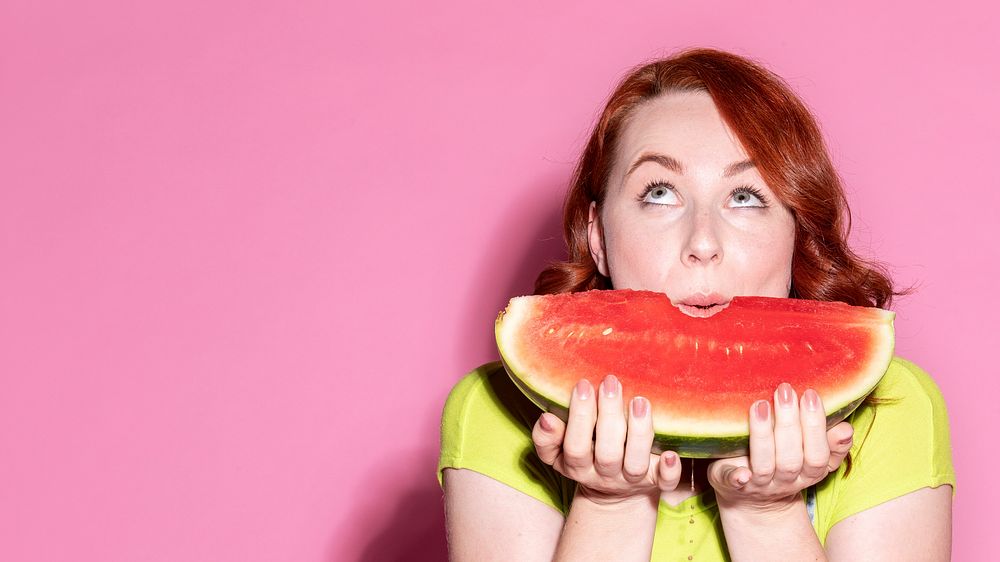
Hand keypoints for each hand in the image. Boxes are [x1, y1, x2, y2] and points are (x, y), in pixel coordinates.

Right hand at [531, 375, 683, 504]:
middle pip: (607, 454)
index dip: (579, 418)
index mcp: (578, 467)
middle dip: (609, 416)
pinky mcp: (656, 481)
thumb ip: (547, 438)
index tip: (583, 384)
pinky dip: (670, 471)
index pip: (575, 447)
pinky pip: (665, 483)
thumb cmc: (584, 457)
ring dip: (639, 433)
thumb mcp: (558, 453)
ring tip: (640, 401)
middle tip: (610, 382)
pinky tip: (672, 454)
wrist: (613, 494)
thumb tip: (547, 418)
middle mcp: (605, 475)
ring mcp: (632, 480)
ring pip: (636, 464)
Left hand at [707, 383, 853, 513]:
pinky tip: (741, 473)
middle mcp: (786, 481)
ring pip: (765, 465)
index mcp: (809, 473)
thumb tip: (846, 428)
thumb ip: (829, 441)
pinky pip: (733, 483)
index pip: (818, 455)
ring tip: (760, 405)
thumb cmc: (785, 461)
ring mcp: (760, 485)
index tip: (811, 395)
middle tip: (785, 391)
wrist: (754, 498)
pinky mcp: (733, 486)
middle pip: (792, 458)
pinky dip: (737, 478)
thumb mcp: (812, 455)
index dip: (817, 428)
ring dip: (763, 435)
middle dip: (790, 423)